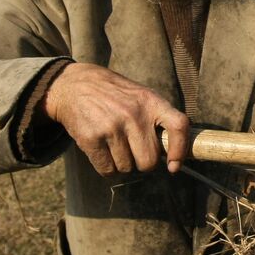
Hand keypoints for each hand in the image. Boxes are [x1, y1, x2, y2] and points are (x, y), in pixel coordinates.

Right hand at [44, 62, 189, 175]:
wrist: (74, 85)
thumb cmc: (114, 95)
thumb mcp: (140, 96)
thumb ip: (157, 118)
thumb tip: (174, 155)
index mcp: (151, 101)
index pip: (178, 125)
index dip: (180, 150)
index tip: (173, 166)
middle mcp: (133, 114)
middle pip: (149, 161)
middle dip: (141, 162)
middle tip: (133, 150)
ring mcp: (112, 126)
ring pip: (127, 168)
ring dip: (121, 164)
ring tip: (113, 145)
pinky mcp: (91, 138)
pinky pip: (107, 170)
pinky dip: (106, 168)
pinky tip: (102, 151)